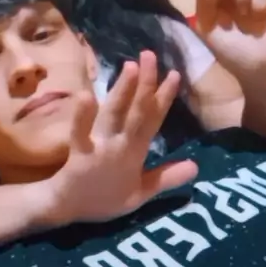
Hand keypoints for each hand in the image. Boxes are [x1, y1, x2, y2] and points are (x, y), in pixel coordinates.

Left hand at [49, 51, 197, 224]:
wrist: (69, 210)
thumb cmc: (104, 197)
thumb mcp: (140, 193)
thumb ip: (166, 177)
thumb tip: (195, 165)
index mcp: (136, 152)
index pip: (154, 120)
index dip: (164, 97)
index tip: (175, 73)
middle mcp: (122, 146)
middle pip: (137, 112)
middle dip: (145, 84)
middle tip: (150, 56)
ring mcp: (101, 148)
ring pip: (114, 115)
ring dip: (123, 91)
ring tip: (130, 66)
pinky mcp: (80, 153)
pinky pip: (80, 133)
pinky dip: (83, 116)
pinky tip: (85, 94)